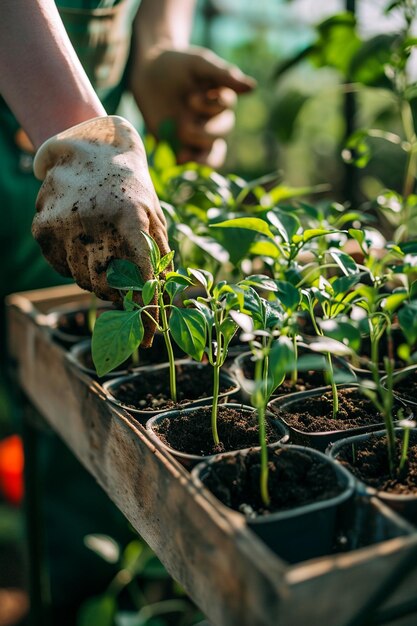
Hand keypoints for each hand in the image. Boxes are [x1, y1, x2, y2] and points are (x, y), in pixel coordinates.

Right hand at [32, 115, 169, 343]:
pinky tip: (82, 242)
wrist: (90, 147)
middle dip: (120, 293)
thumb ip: (159, 258)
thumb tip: (162, 304)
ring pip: (82, 280)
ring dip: (96, 278)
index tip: (150, 337)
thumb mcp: (154, 216)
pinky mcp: (42, 227)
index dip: (147, 313)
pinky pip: (60, 267)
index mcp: (131, 218)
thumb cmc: (132, 189)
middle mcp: (95, 221)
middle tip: (125, 286)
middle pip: (108, 286)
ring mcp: (64, 224)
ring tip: (103, 252)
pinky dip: (73, 264)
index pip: (142, 279)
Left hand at [130, 47, 254, 166]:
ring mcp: (199, 137)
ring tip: (183, 157)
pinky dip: (187, 167)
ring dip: (201, 159)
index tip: (191, 98)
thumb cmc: (177, 64)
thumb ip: (222, 74)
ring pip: (211, 155)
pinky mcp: (183, 148)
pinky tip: (177, 165)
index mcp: (222, 100)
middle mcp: (215, 121)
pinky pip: (191, 164)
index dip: (210, 107)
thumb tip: (253, 87)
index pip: (225, 110)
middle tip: (182, 124)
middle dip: (202, 132)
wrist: (148, 73)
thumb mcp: (198, 63)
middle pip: (219, 134)